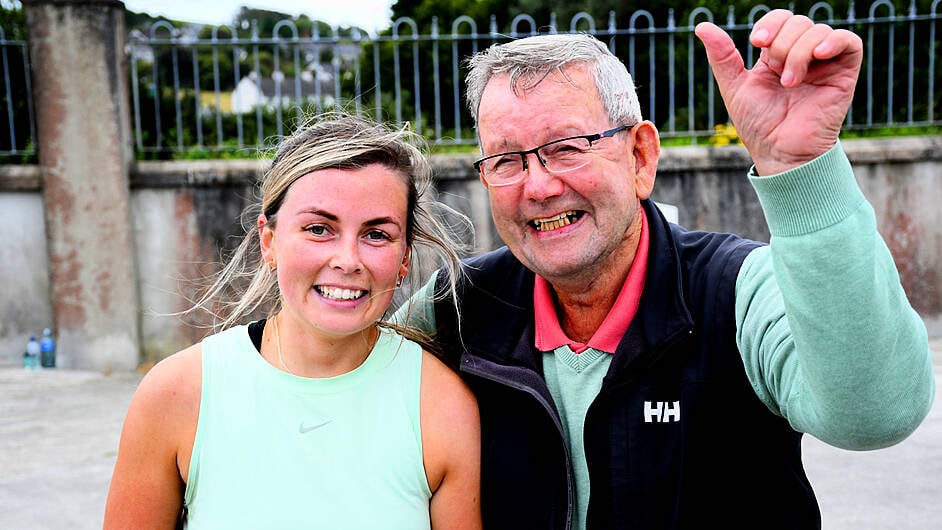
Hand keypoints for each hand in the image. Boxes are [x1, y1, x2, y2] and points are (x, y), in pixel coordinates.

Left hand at [695, 10, 862, 174]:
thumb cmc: (758, 125)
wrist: (780, 152)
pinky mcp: (845, 74)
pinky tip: (818, 55)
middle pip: (799, 22)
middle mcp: (803, 55)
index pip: (780, 19)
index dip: (770, 23)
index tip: (757, 42)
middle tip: (776, 73)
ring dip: (799, 53)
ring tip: (790, 83)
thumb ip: (722, 56)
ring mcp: (825, 63)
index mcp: (777, 55)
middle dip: (782, 43)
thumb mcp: (734, 86)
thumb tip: (702, 26)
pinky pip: (850, 42)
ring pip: (819, 31)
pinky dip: (834, 41)